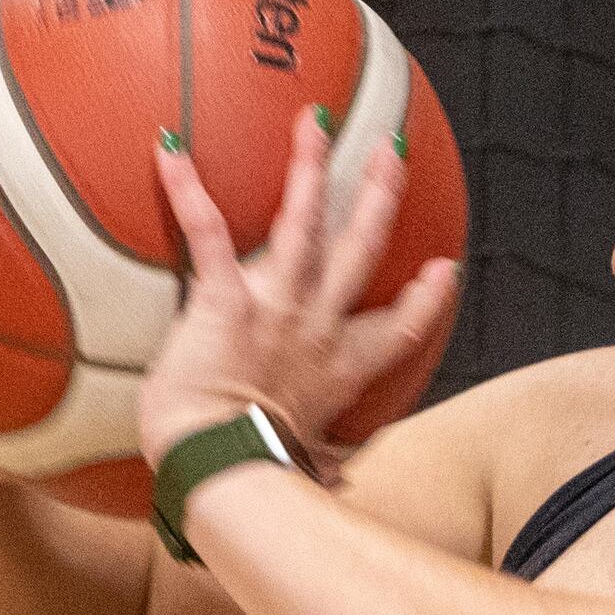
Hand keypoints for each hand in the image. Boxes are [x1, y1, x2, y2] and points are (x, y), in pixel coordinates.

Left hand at [138, 104, 460, 460]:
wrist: (226, 468)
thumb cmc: (255, 473)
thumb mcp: (304, 470)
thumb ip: (321, 468)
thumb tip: (335, 492)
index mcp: (340, 370)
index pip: (396, 330)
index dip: (426, 299)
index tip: (444, 269)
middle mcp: (318, 328)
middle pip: (361, 250)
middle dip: (379, 196)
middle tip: (390, 153)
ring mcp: (279, 308)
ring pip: (306, 223)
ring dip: (310, 167)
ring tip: (313, 121)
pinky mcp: (229, 302)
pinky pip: (209, 233)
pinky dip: (187, 189)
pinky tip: (170, 148)